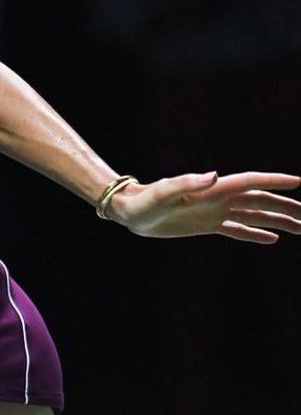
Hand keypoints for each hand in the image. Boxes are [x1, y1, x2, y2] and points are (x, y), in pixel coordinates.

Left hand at [109, 171, 300, 242]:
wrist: (130, 212)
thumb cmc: (144, 201)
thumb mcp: (163, 193)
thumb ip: (188, 183)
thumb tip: (214, 175)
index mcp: (213, 189)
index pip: (250, 183)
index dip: (274, 183)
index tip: (299, 182)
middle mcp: (219, 199)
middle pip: (260, 201)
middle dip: (286, 207)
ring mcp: (215, 212)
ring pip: (254, 216)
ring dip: (278, 221)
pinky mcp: (207, 226)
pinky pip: (237, 230)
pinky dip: (255, 234)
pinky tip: (273, 239)